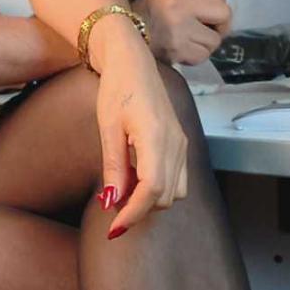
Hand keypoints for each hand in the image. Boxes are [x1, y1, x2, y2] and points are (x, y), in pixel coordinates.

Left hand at [96, 42, 187, 236]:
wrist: (133, 62)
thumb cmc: (117, 89)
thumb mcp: (108, 128)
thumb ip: (113, 167)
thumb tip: (112, 201)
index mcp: (155, 136)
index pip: (152, 189)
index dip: (133, 213)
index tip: (114, 227)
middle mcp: (175, 142)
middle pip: (166, 196)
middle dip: (139, 209)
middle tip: (111, 206)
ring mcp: (182, 143)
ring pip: (176, 191)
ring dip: (151, 200)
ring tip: (124, 190)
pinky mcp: (181, 143)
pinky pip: (178, 178)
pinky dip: (159, 187)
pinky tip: (137, 178)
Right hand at [135, 0, 231, 64]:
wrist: (119, 36)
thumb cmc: (145, 15)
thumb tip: (221, 17)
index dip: (217, 10)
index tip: (208, 18)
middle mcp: (179, 6)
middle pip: (225, 15)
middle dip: (219, 27)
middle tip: (206, 33)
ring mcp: (178, 29)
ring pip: (214, 41)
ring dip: (204, 45)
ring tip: (188, 43)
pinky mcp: (176, 50)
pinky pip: (202, 56)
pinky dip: (195, 57)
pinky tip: (182, 52)